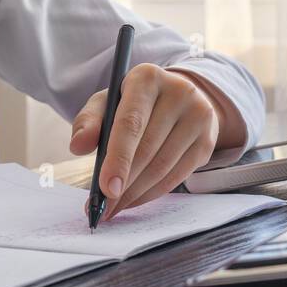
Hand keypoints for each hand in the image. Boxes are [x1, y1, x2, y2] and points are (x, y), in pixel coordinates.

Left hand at [69, 63, 219, 220]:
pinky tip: (135, 200)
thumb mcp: (107, 103)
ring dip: (136, 193)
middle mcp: (179, 92)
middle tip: (102, 208)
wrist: (176, 98)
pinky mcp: (207, 140)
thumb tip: (78, 146)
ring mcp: (198, 116)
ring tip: (114, 207)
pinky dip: (153, 193)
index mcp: (147, 78)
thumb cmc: (132, 104)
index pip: (131, 123)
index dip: (118, 158)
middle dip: (123, 184)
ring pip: (163, 167)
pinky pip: (178, 176)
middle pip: (147, 149)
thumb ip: (88, 121)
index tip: (106, 188)